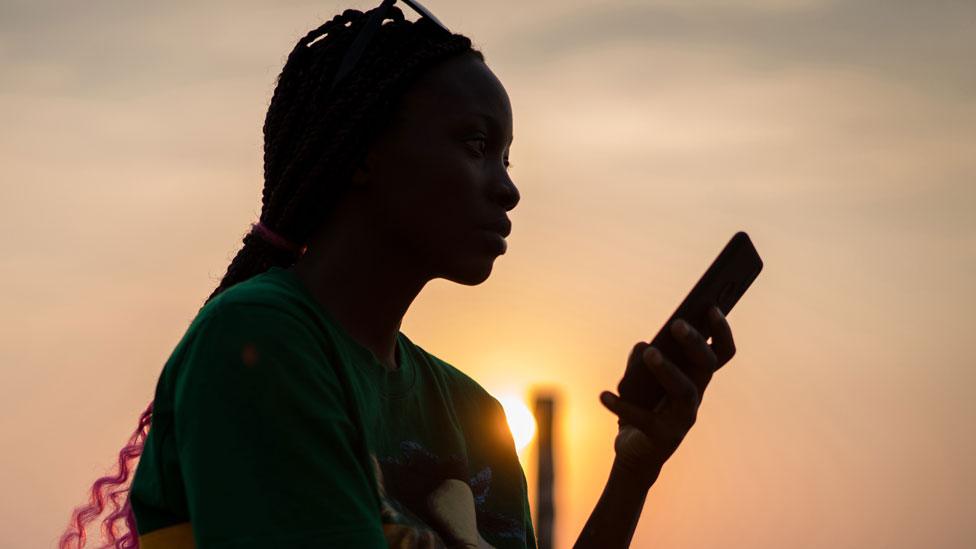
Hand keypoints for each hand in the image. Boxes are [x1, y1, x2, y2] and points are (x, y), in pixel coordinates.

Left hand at [599, 305, 736, 486]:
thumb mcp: (636, 379)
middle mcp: (695, 396)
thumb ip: (640, 360)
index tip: (710, 306)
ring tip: (649, 352)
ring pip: (684, 391)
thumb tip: (644, 345)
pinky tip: (603, 395)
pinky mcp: (663, 437)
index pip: (720, 352)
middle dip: (694, 343)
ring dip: (667, 370)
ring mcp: (682, 419)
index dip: (720, 330)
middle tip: (677, 323)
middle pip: (706, 366)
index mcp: (695, 378)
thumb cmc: (642, 407)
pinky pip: (644, 419)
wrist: (635, 453)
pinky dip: (623, 405)